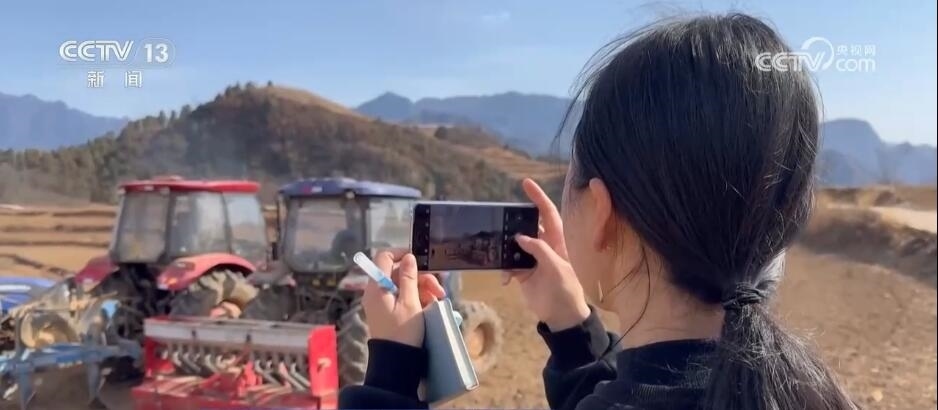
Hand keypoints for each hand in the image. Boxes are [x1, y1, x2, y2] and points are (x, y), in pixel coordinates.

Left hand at [362, 251, 446, 346]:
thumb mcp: (410, 303)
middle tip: (438, 289)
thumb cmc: (403, 332)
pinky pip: (403, 297)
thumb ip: (409, 278)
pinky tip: (431, 305)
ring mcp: (382, 302)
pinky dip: (418, 298)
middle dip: (420, 277)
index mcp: (377, 287)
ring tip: (438, 299)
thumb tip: (408, 257)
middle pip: (398, 272)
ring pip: (404, 285)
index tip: (419, 260)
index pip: (383, 258)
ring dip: (423, 288)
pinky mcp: (389, 311)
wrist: (396, 362)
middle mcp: (376, 292)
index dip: (401, 254)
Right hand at [506, 179, 590, 330]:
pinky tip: (504, 279)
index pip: (548, 213)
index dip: (538, 197)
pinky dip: (504, 270)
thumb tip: (520, 237)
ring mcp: (532, 259)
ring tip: (495, 247)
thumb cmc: (566, 290)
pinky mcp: (523, 273)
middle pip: (527, 226)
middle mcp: (544, 246)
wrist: (561, 316)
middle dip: (514, 221)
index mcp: (557, 241)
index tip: (526, 183)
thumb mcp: (556, 268)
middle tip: (500, 218)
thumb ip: (539, 250)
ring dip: (505, 247)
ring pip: (514, 245)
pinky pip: (509, 265)